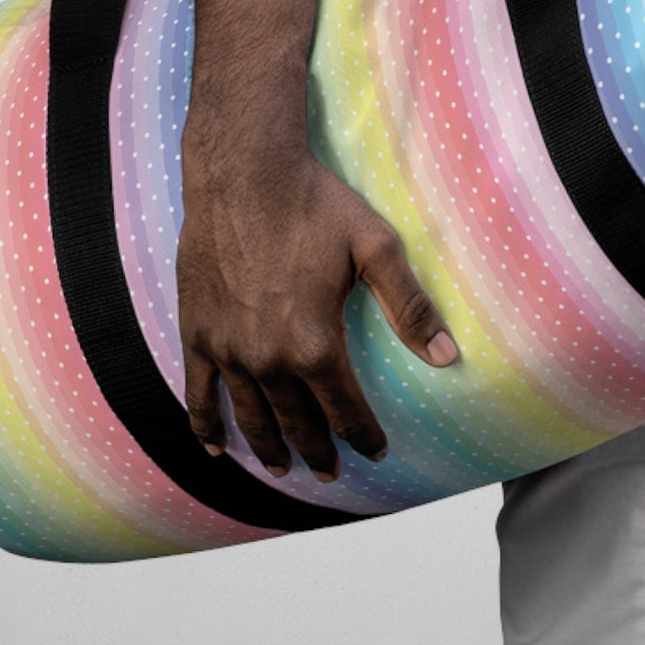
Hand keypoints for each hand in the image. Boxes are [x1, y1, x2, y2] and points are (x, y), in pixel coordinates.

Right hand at [176, 142, 457, 481]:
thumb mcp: (374, 247)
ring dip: (270, 449)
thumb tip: (448, 356)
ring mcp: (228, 350)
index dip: (362, 436)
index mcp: (315, 343)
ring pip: (252, 418)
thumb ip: (410, 306)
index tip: (374, 452)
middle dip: (319, 451)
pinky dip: (205, 427)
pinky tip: (216, 448)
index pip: (345, 409)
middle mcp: (268, 359)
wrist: (243, 172)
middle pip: (298, 423)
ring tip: (285, 468)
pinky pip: (198, 395)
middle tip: (330, 472)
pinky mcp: (196, 333)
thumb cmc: (313, 204)